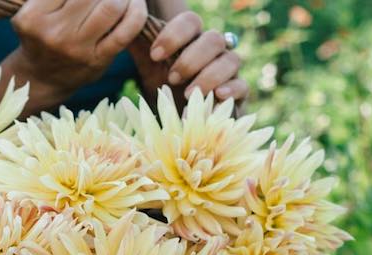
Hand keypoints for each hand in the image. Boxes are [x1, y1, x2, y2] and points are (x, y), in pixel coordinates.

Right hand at [2, 0, 147, 114]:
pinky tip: (135, 3)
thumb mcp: (35, 10)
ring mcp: (77, 49)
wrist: (42, 78)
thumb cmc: (41, 33)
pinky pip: (125, 32)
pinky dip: (136, 12)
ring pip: (111, 6)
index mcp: (33, 16)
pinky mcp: (97, 60)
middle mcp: (54, 33)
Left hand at [130, 11, 247, 107]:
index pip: (191, 21)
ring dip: (209, 76)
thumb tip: (127, 24)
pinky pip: (244, 85)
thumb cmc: (164, 85)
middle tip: (172, 78)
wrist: (178, 116)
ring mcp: (229, 71)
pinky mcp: (238, 94)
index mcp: (192, 38)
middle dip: (191, 58)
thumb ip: (138, 43)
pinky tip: (218, 95)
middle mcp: (214, 51)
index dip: (174, 34)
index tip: (154, 55)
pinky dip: (232, 89)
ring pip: (232, 60)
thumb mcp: (148, 65)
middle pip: (214, 39)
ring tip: (188, 94)